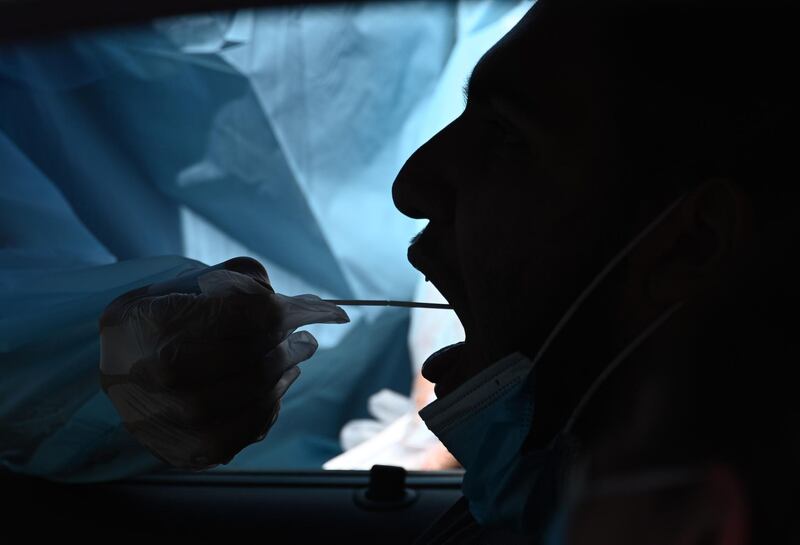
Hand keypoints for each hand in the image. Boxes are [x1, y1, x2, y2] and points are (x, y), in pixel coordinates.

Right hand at [98, 257, 347, 469]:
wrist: (119, 375)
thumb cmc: (159, 321)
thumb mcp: (185, 284)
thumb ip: (238, 281)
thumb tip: (297, 301)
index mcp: (150, 321)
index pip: (245, 315)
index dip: (296, 311)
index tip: (328, 310)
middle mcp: (155, 375)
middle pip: (253, 358)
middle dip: (290, 343)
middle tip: (307, 337)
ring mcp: (173, 419)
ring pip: (256, 394)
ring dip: (286, 371)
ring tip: (295, 356)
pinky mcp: (191, 450)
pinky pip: (251, 427)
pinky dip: (273, 402)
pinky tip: (277, 385)